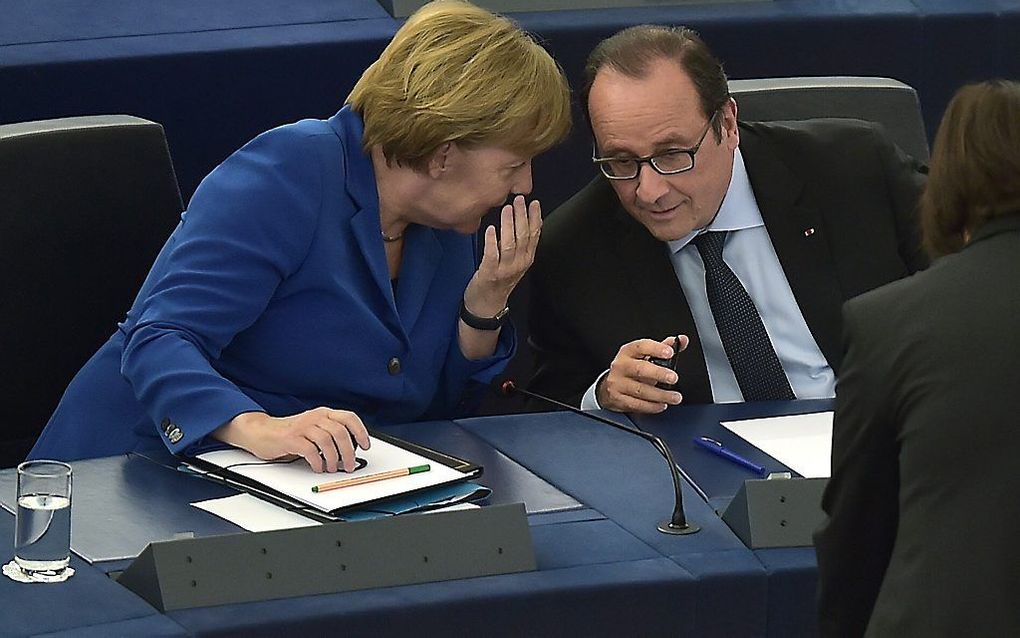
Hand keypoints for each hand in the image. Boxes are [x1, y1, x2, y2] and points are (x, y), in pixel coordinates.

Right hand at [215, 407, 370, 472]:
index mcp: (323, 413)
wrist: (262, 432)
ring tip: (332, 468)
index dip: (360, 432)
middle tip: (349, 465)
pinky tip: (318, 467)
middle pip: (340, 432)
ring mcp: (303, 427)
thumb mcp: (314, 429)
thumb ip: (330, 435)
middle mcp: (315, 417)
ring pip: (327, 441)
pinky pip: (310, 451)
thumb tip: (350, 452)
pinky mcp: (292, 439)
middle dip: (348, 452)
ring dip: (333, 459)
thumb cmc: (290, 433)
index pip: (349, 418)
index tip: (365, 446)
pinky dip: (317, 462)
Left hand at [462, 195, 540, 317]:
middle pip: (523, 236)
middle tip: (519, 200)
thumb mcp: (515, 263)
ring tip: (507, 209)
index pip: (535, 235)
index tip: (534, 203)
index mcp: (527, 259)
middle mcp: (519, 264)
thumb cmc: (499, 282)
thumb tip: (520, 221)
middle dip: (522, 216)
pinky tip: (491, 229)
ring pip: (510, 244)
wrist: (487, 306)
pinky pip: (492, 255)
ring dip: (509, 225)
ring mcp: (505, 270)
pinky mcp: (489, 274)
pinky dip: (492, 241)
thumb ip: (518, 245)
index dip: (535, 218)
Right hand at [596, 336, 688, 412]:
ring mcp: (618, 383)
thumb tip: (682, 340)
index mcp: (628, 352)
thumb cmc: (631, 368)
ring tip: (675, 397)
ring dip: (660, 395)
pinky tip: (662, 405)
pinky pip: (636, 404)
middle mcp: (621, 366)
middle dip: (658, 374)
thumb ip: (664, 347)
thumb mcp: (644, 355)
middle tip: (674, 378)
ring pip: (640, 390)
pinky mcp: (618, 399)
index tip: (670, 352)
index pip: (641, 346)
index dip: (656, 348)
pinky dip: (651, 406)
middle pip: (640, 369)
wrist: (608, 386)